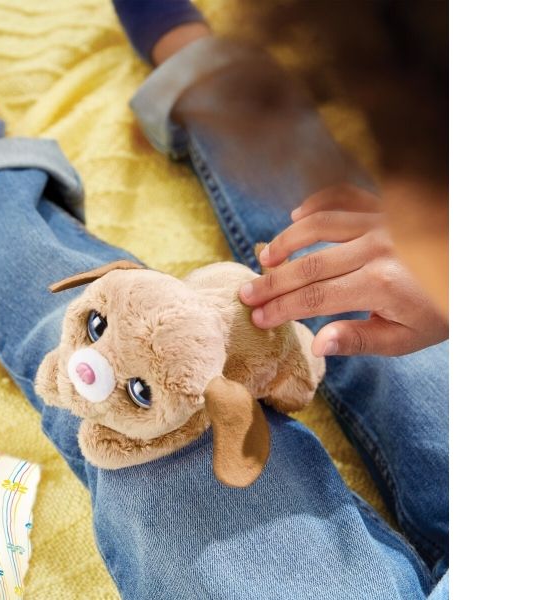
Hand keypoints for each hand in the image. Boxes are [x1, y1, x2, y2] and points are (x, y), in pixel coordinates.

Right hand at [238, 185, 447, 356]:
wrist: (482, 269)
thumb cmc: (444, 310)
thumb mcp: (407, 337)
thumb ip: (360, 339)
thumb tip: (317, 344)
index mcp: (380, 284)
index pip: (315, 298)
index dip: (281, 308)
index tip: (257, 317)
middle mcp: (377, 247)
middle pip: (309, 264)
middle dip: (273, 281)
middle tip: (246, 293)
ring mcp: (382, 221)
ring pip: (320, 225)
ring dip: (287, 241)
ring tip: (264, 258)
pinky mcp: (388, 205)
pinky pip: (344, 196)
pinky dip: (317, 204)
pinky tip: (295, 216)